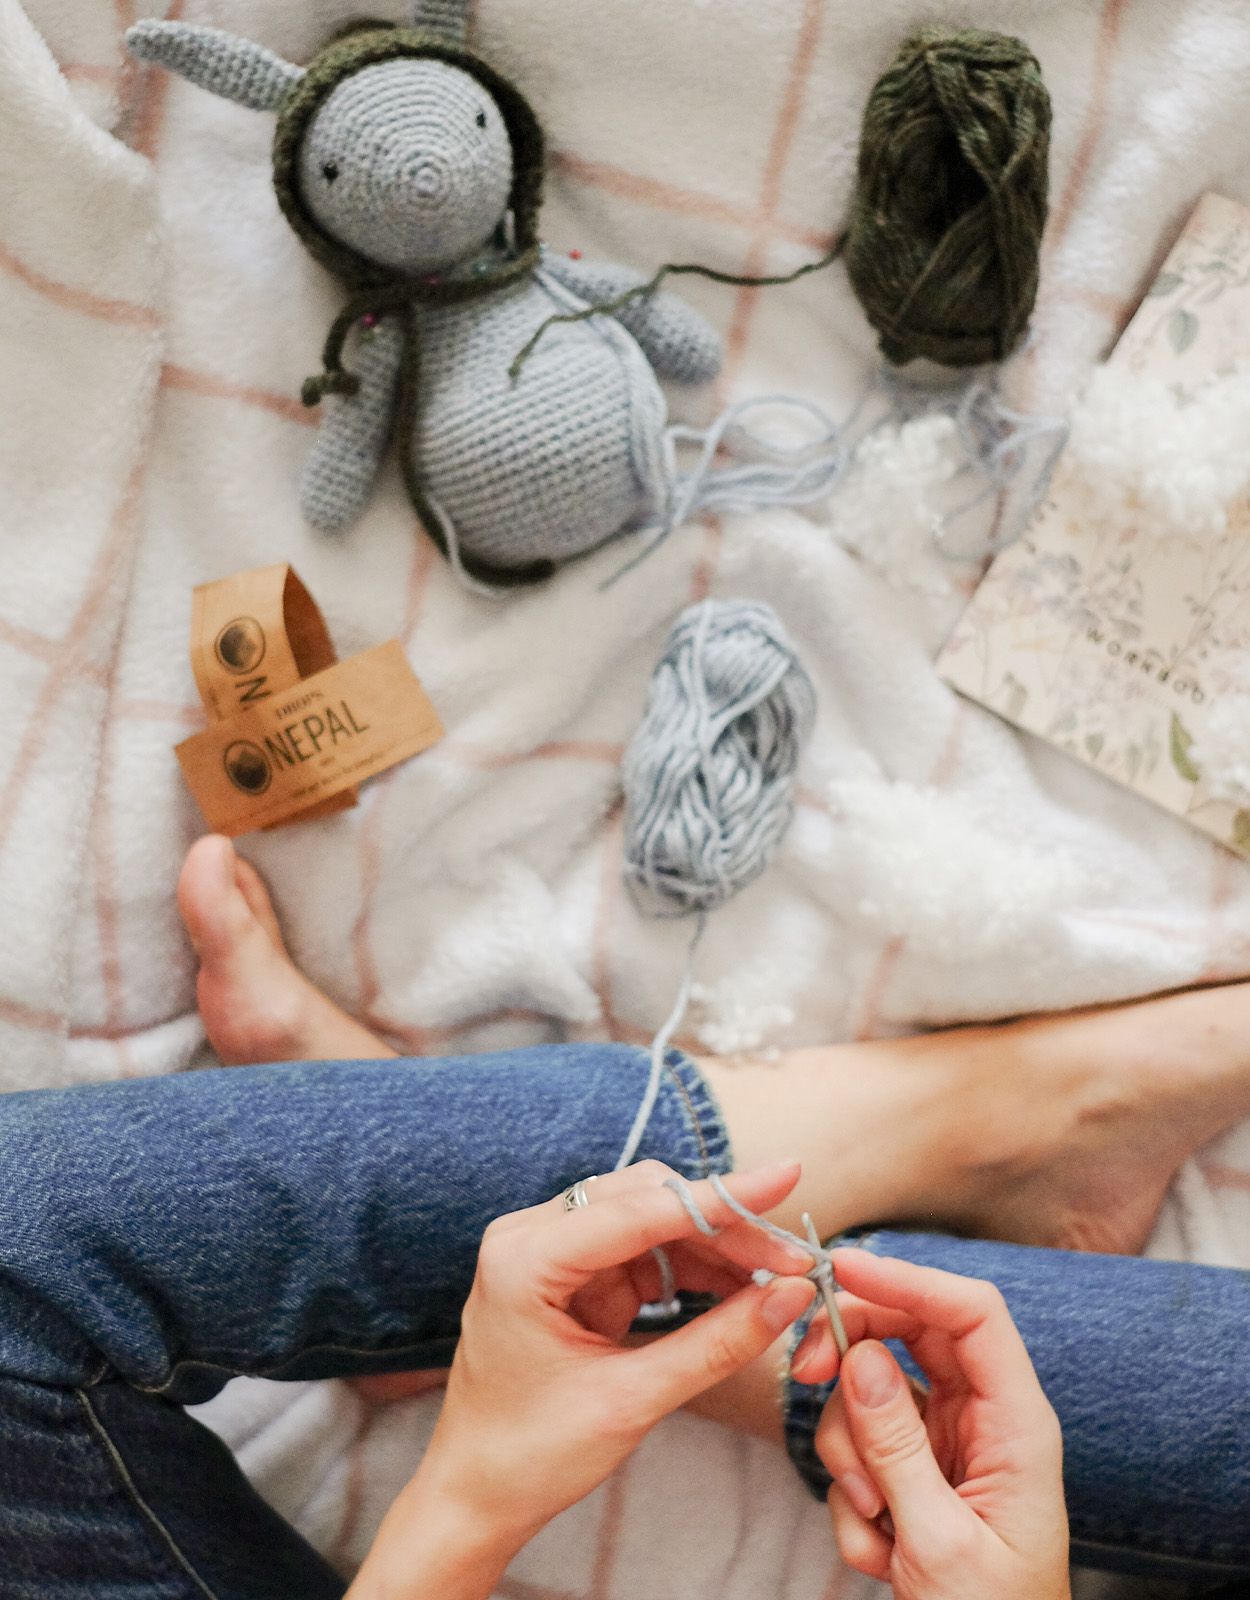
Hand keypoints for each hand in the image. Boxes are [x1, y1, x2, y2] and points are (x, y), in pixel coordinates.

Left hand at [348, 1159, 815, 1599]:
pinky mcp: (572, 1273)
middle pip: (648, 1200)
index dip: (722, 1195)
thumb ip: (715, 1344)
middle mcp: (532, 1236)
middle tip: (794, 1261)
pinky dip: (694, 1267)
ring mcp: (552, 1250)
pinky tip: (739, 1288)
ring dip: (716, 1246)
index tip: (788, 1174)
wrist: (474, 1496)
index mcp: (525, 1258)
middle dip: (726, 1225)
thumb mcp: (630, 1402)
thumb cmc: (530, 1456)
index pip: (640, 1208)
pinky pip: (645, 1251)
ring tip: (778, 1279)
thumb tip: (791, 1297)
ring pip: (653, 1219)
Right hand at [796, 1249, 1068, 1599]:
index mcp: (1017, 1424)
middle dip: (852, 1355)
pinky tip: (879, 1555)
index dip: (909, 1278)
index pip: (972, 1313)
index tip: (842, 1270)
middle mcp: (984, 1420)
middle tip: (805, 1373)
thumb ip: (897, 1445)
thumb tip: (859, 1357)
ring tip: (872, 1522)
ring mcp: (947, 1446)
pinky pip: (862, 1449)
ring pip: (872, 1394)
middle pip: (910, 1335)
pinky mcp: (915, 1476)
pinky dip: (853, 1499)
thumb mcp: (940, 1541)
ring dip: (850, 1454)